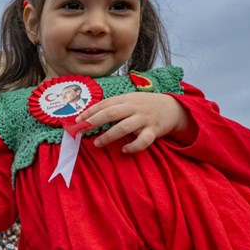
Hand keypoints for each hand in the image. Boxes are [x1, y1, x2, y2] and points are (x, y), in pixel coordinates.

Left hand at [78, 93, 192, 152]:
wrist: (172, 108)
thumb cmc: (145, 106)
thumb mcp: (130, 101)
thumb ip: (115, 106)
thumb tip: (91, 116)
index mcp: (126, 99)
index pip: (105, 104)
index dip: (90, 112)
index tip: (77, 121)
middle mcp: (134, 107)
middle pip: (111, 113)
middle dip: (94, 121)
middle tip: (82, 130)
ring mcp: (144, 119)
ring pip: (124, 127)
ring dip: (109, 135)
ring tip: (98, 143)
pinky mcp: (154, 131)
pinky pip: (143, 140)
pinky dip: (133, 146)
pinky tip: (125, 150)